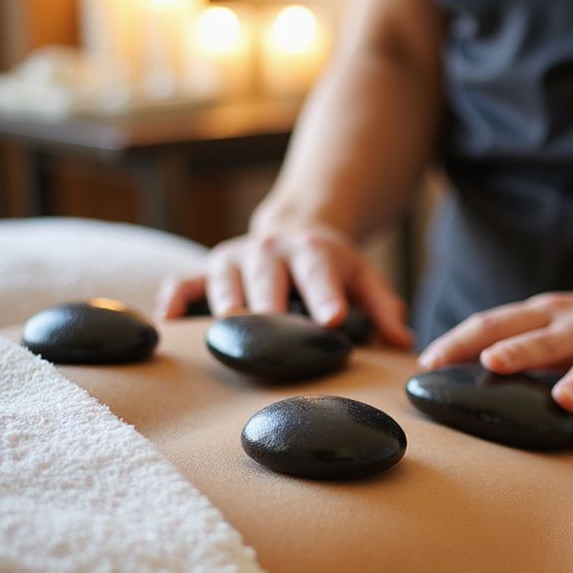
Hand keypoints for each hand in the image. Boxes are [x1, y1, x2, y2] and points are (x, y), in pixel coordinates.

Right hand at [156, 225, 413, 347]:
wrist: (296, 229)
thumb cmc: (333, 266)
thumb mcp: (364, 279)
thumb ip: (384, 308)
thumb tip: (405, 343)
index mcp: (312, 253)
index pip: (320, 275)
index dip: (325, 296)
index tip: (333, 319)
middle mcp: (269, 251)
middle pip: (267, 278)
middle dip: (270, 303)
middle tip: (273, 331)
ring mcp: (234, 260)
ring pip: (224, 280)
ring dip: (224, 302)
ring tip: (228, 331)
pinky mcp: (206, 271)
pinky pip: (184, 283)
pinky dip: (174, 298)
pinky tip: (166, 321)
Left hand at [418, 281, 572, 453]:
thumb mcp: (561, 317)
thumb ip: (520, 335)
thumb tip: (457, 362)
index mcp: (552, 314)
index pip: (500, 321)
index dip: (465, 339)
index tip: (430, 361)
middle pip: (544, 338)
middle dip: (518, 350)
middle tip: (489, 363)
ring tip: (561, 401)